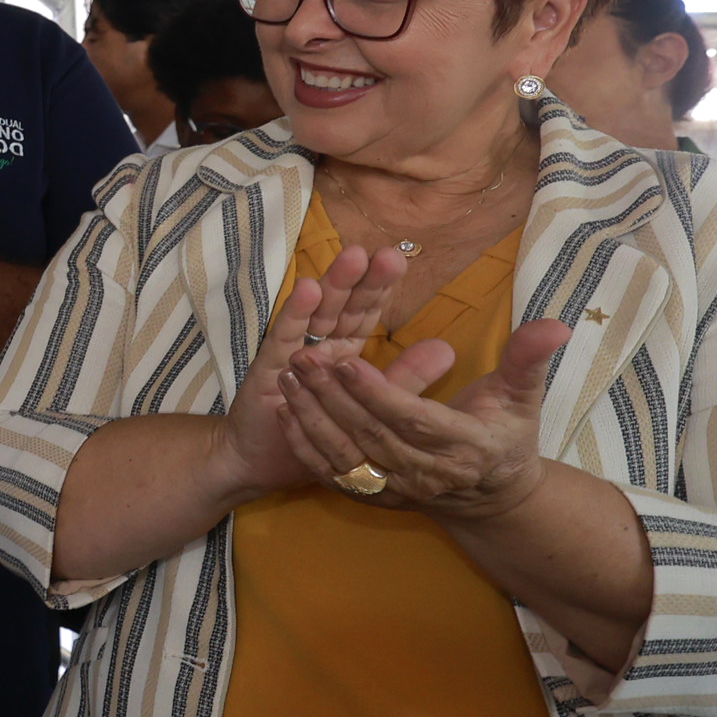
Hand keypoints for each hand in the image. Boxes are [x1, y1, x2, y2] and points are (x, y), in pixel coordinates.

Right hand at [205, 243, 402, 502]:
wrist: (267, 462)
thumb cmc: (319, 433)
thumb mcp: (374, 406)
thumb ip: (405, 377)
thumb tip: (449, 349)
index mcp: (345, 352)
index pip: (366, 313)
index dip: (380, 287)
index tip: (399, 259)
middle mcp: (318, 346)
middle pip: (343, 306)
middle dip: (363, 278)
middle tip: (387, 253)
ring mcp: (293, 353)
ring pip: (318, 314)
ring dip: (334, 286)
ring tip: (354, 258)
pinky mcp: (270, 368)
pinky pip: (286, 338)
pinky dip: (297, 313)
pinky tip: (310, 291)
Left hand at [277, 313, 569, 520]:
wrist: (493, 497)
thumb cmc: (506, 435)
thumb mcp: (522, 396)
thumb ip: (528, 359)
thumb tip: (557, 323)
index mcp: (465, 447)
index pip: (413, 420)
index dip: (378, 393)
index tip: (347, 360)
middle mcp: (428, 475)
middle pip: (372, 435)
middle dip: (333, 397)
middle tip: (303, 357)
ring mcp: (398, 491)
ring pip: (347, 456)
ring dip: (312, 417)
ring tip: (288, 377)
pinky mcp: (375, 498)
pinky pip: (334, 475)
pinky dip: (306, 446)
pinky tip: (285, 411)